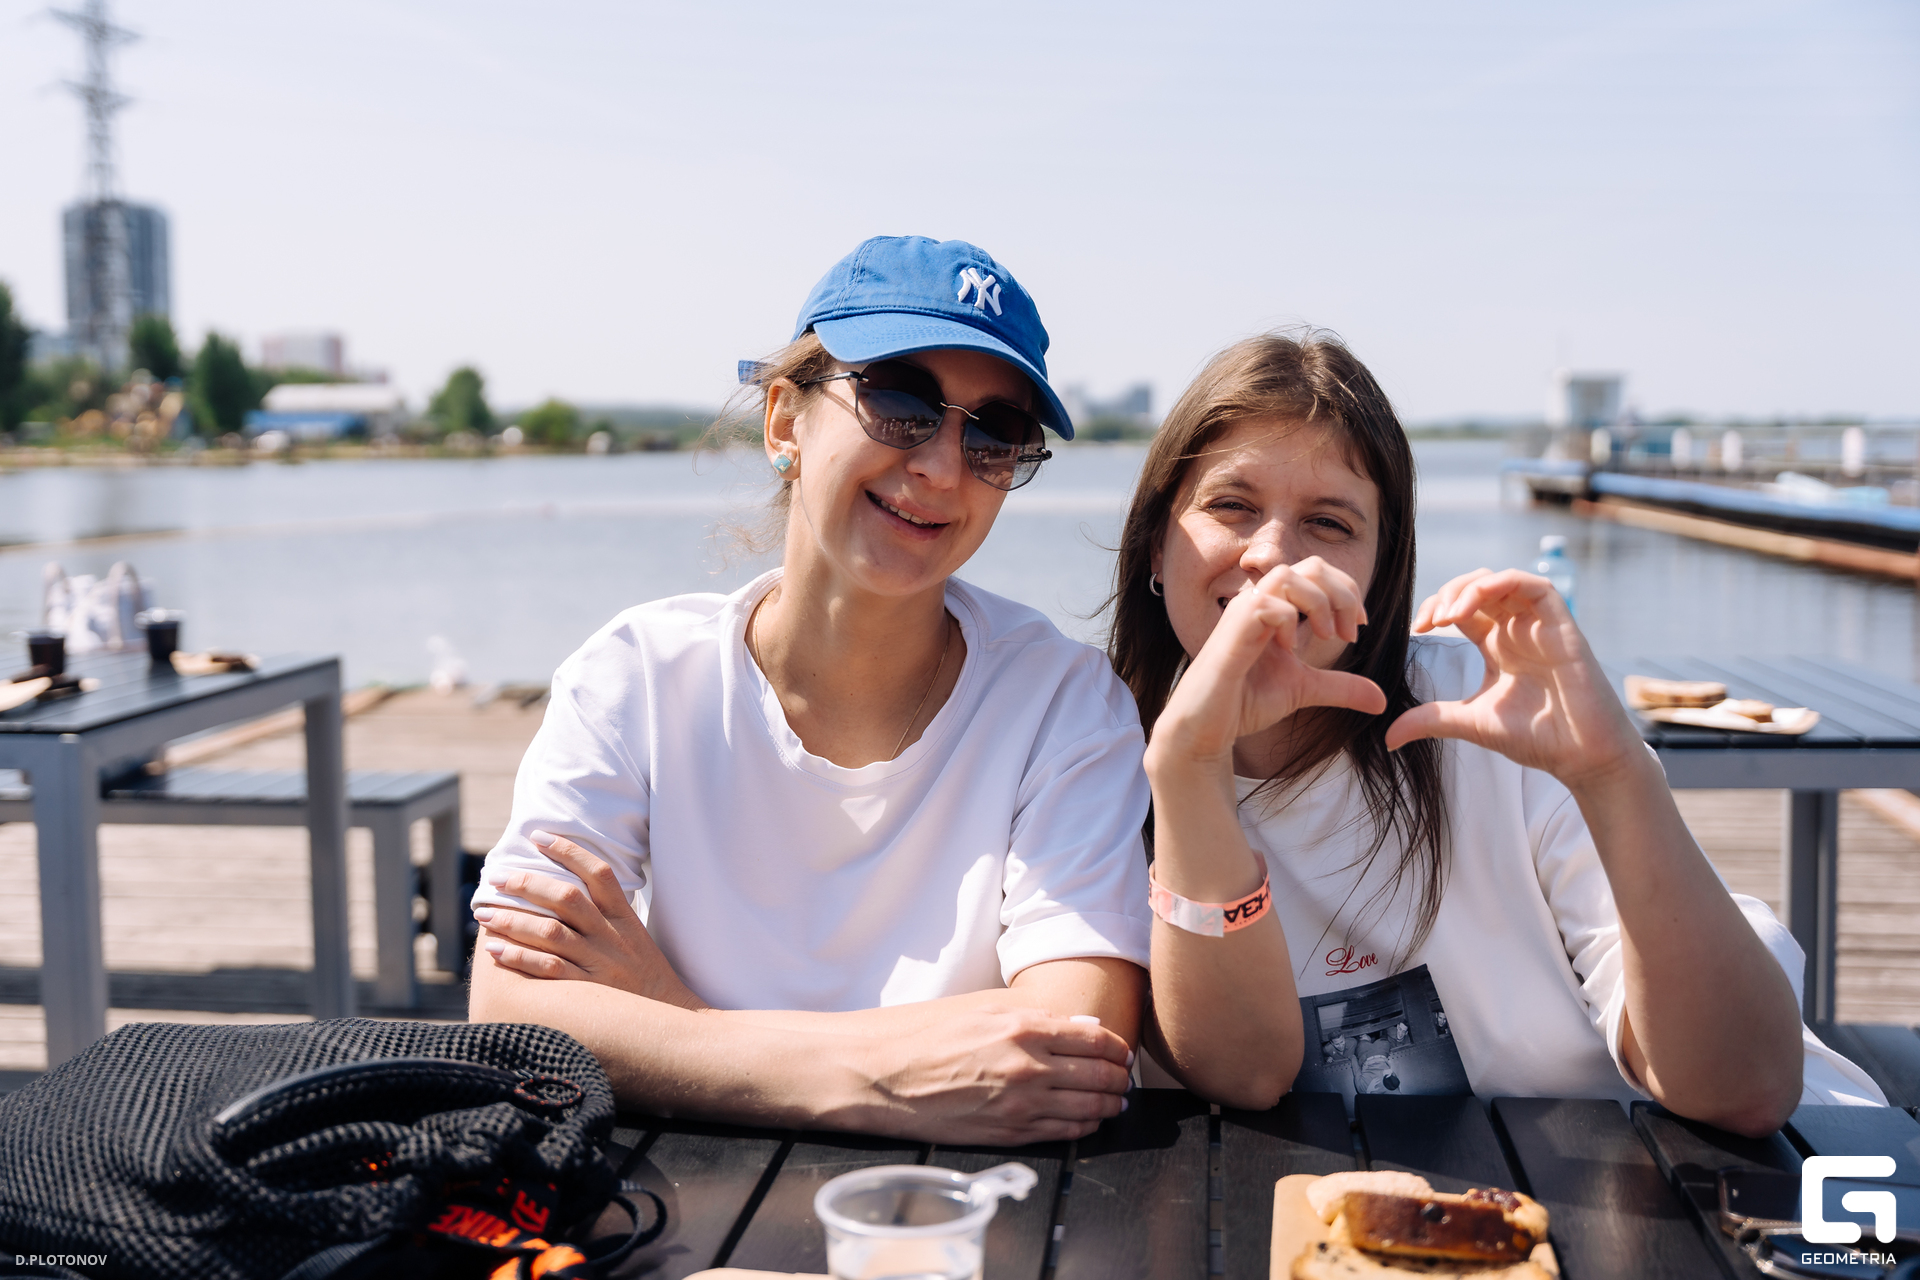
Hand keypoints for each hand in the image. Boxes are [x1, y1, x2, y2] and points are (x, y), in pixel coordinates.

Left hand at [475, 831, 706, 1010]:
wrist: (669, 1016)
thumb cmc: (645, 974)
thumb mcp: (634, 935)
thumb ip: (606, 912)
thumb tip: (564, 889)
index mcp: (624, 918)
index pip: (599, 874)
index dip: (569, 851)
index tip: (539, 837)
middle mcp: (611, 936)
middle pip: (568, 899)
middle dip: (528, 884)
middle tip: (497, 878)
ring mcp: (600, 964)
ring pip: (551, 933)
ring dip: (514, 920)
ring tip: (485, 914)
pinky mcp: (588, 992)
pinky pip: (549, 970)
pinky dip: (520, 958)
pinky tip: (496, 950)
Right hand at [863, 1007, 1133, 1145]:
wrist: (881, 1075)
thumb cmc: (922, 1034)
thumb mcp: (980, 1006)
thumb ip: (1035, 1013)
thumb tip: (1080, 1024)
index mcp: (1024, 1027)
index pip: (1097, 1038)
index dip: (1117, 1047)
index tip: (1120, 1052)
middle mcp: (1030, 1066)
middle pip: (1101, 1075)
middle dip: (1119, 1078)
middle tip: (1123, 1078)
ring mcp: (1021, 1104)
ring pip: (1091, 1108)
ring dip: (1110, 1104)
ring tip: (1115, 1101)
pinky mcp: (1009, 1134)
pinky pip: (1065, 1132)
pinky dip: (1085, 1126)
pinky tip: (1088, 1119)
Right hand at [1151, 557, 1385, 768]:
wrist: (1207, 726)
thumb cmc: (1244, 702)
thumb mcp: (1305, 689)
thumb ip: (1341, 687)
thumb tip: (1381, 699)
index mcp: (1277, 608)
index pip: (1317, 572)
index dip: (1347, 591)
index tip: (1358, 626)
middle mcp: (1259, 603)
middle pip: (1310, 566)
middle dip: (1342, 594)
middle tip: (1349, 631)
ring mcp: (1243, 614)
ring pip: (1288, 575)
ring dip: (1318, 603)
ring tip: (1326, 635)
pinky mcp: (1231, 632)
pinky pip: (1266, 604)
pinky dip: (1288, 621)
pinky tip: (1289, 648)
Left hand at [1385, 568, 1642, 784]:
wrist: (1582, 755)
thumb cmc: (1536, 737)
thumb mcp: (1470, 723)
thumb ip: (1430, 720)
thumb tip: (1387, 737)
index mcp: (1497, 645)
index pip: (1462, 608)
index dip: (1436, 609)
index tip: (1417, 630)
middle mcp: (1517, 629)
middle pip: (1476, 588)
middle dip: (1445, 595)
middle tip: (1428, 622)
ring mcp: (1539, 624)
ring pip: (1500, 580)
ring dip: (1466, 589)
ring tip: (1446, 617)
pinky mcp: (1562, 623)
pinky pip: (1532, 584)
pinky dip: (1497, 586)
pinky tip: (1471, 610)